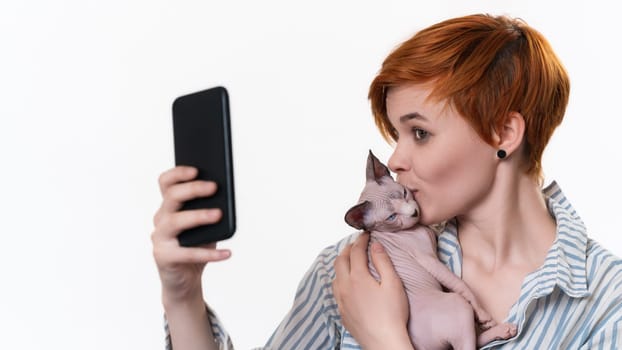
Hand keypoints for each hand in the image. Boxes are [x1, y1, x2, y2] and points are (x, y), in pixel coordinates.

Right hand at [151, 166, 231, 304]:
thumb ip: (210, 209)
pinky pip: (187, 253)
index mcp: (169, 206)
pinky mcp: (164, 257)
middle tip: (214, 187)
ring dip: (198, 216)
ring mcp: (159, 238)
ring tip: (219, 215)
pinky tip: (227, 252)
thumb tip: (224, 196)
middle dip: (193, 189)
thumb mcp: (205, 224)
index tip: (197, 169)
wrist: (185, 279)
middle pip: (171, 197)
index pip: (166, 183)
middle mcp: (160, 218)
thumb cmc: (197, 245)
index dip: (178, 173)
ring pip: (175, 221)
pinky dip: (210, 253)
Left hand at [332, 233, 412, 349]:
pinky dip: (340, 280)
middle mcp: (345, 287)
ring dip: (341, 264)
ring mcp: (341, 300)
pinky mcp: (341, 312)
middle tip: (357, 244)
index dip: (361, 240)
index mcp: (357, 277)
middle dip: (348, 249)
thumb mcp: (393, 284)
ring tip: (350, 261)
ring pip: (335, 276)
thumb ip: (383, 262)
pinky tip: (347, 283)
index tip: (365, 235)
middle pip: (340, 260)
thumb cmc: (391, 315)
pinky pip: (335, 290)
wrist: (383, 342)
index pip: (356, 252)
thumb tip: (375, 246)